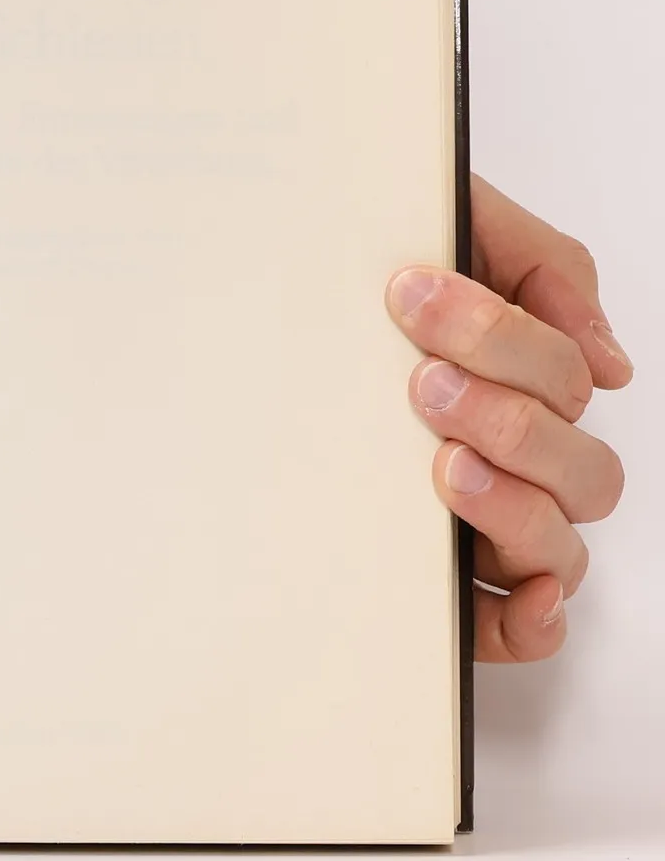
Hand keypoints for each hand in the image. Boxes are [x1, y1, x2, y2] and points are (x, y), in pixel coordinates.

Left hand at [387, 176, 629, 662]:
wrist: (253, 302)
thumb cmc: (356, 288)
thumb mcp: (445, 232)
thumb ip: (537, 264)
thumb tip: (606, 362)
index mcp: (525, 382)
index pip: (563, 375)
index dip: (501, 337)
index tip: (410, 296)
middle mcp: (520, 459)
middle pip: (581, 469)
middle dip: (511, 421)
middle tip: (423, 384)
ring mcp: (492, 524)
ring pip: (558, 545)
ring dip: (512, 504)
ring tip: (441, 464)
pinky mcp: (453, 584)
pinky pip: (521, 628)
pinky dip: (530, 620)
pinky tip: (516, 596)